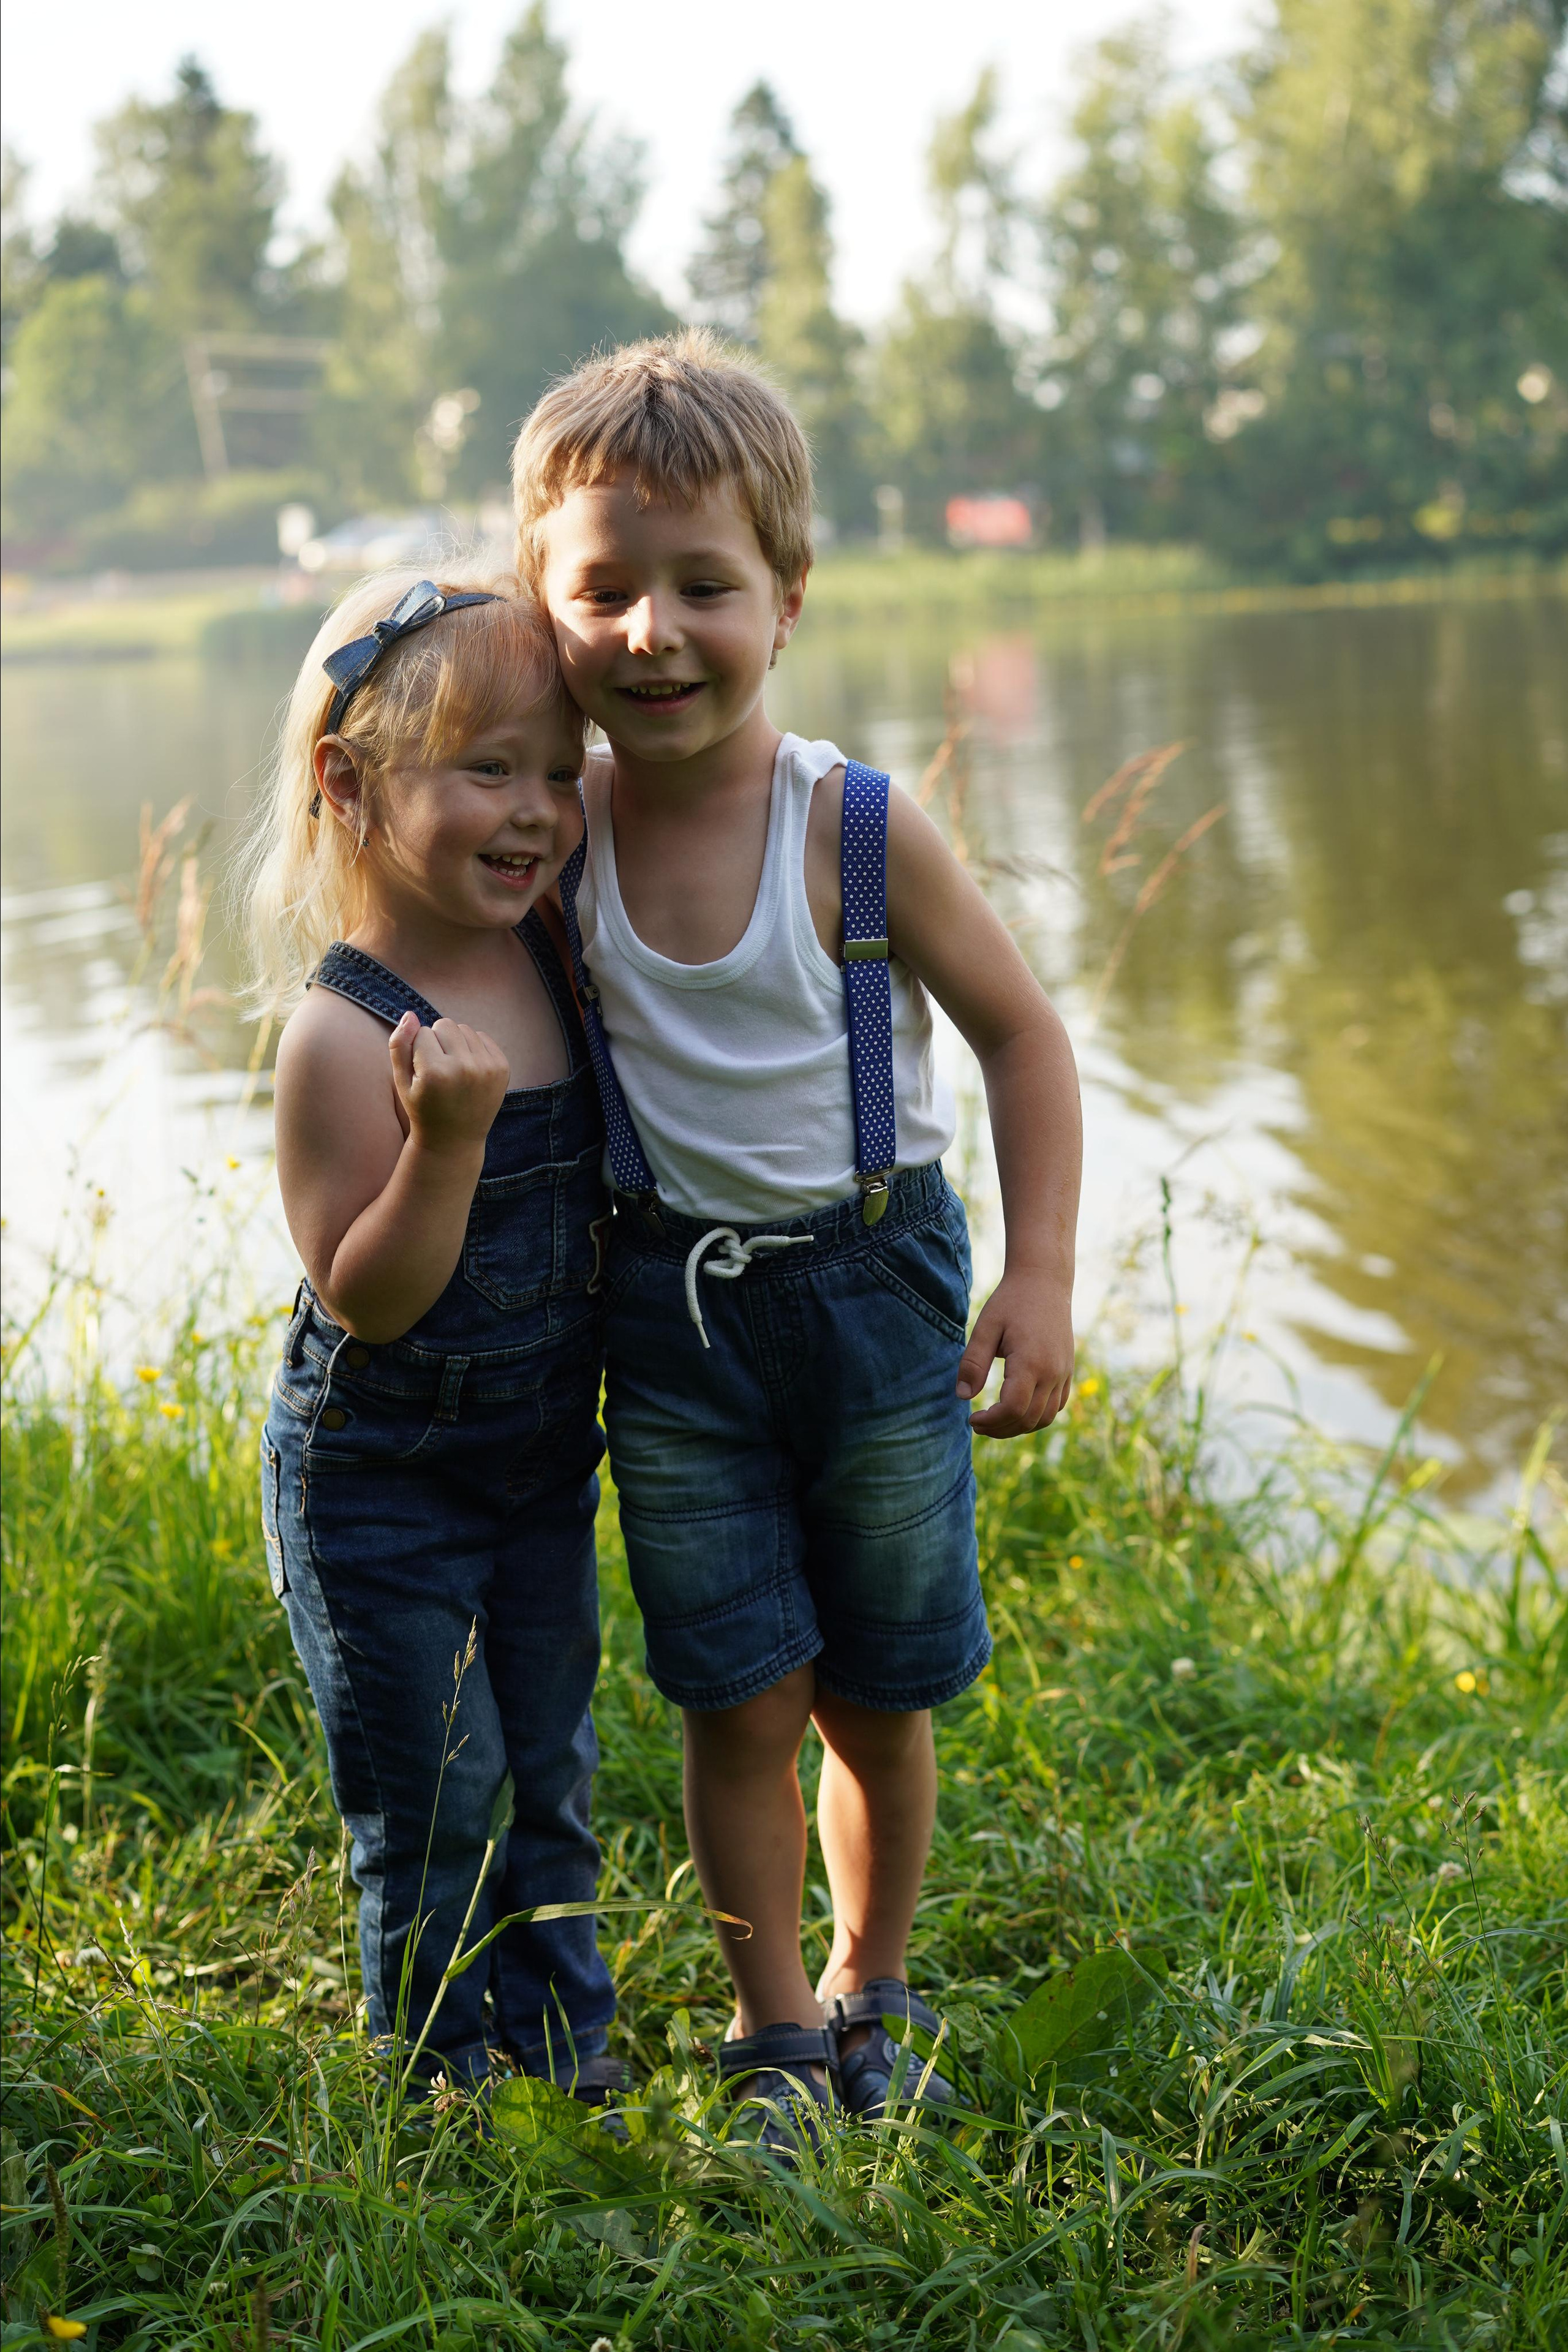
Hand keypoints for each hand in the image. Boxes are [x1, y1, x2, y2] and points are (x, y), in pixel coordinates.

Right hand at [388, 1013, 508, 1158]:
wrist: (455, 1139)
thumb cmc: (423, 1107)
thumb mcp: (402, 1081)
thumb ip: (399, 1045)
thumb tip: (410, 1014)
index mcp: (435, 1073)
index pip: (421, 1032)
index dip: (418, 1051)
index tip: (423, 1074)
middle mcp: (464, 1068)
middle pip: (444, 1024)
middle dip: (437, 1041)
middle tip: (438, 1070)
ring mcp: (487, 1068)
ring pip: (463, 1029)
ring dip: (455, 1044)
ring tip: (453, 1071)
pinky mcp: (502, 1067)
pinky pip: (482, 1036)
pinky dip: (473, 1048)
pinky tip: (468, 1071)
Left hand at [956, 1269, 1074, 1437]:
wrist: (1045, 1282)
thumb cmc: (1011, 1302)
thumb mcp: (986, 1327)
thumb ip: (973, 1363)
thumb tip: (962, 1397)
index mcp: (1031, 1362)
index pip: (1013, 1409)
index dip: (991, 1422)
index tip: (971, 1418)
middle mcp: (1052, 1372)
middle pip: (1029, 1419)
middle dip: (1001, 1429)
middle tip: (977, 1424)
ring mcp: (1063, 1373)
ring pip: (1045, 1418)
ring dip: (1019, 1426)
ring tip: (995, 1422)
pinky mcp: (1067, 1371)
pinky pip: (1056, 1406)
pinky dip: (1037, 1416)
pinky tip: (1016, 1410)